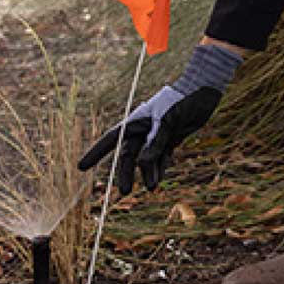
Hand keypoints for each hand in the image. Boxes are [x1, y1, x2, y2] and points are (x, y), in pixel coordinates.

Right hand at [78, 43, 242, 194]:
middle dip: (126, 173)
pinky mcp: (170, 139)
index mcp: (135, 121)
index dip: (95, 154)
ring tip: (151, 188)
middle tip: (124, 191)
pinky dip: (160, 168)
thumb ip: (154, 144)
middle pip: (129, 155)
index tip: (81, 168)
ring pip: (146, 159)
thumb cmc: (180, 102)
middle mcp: (143, 129)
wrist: (202, 92)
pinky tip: (158, 180)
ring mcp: (156, 135)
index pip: (110, 139)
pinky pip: (161, 157)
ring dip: (147, 173)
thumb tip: (141, 165)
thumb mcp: (167, 123)